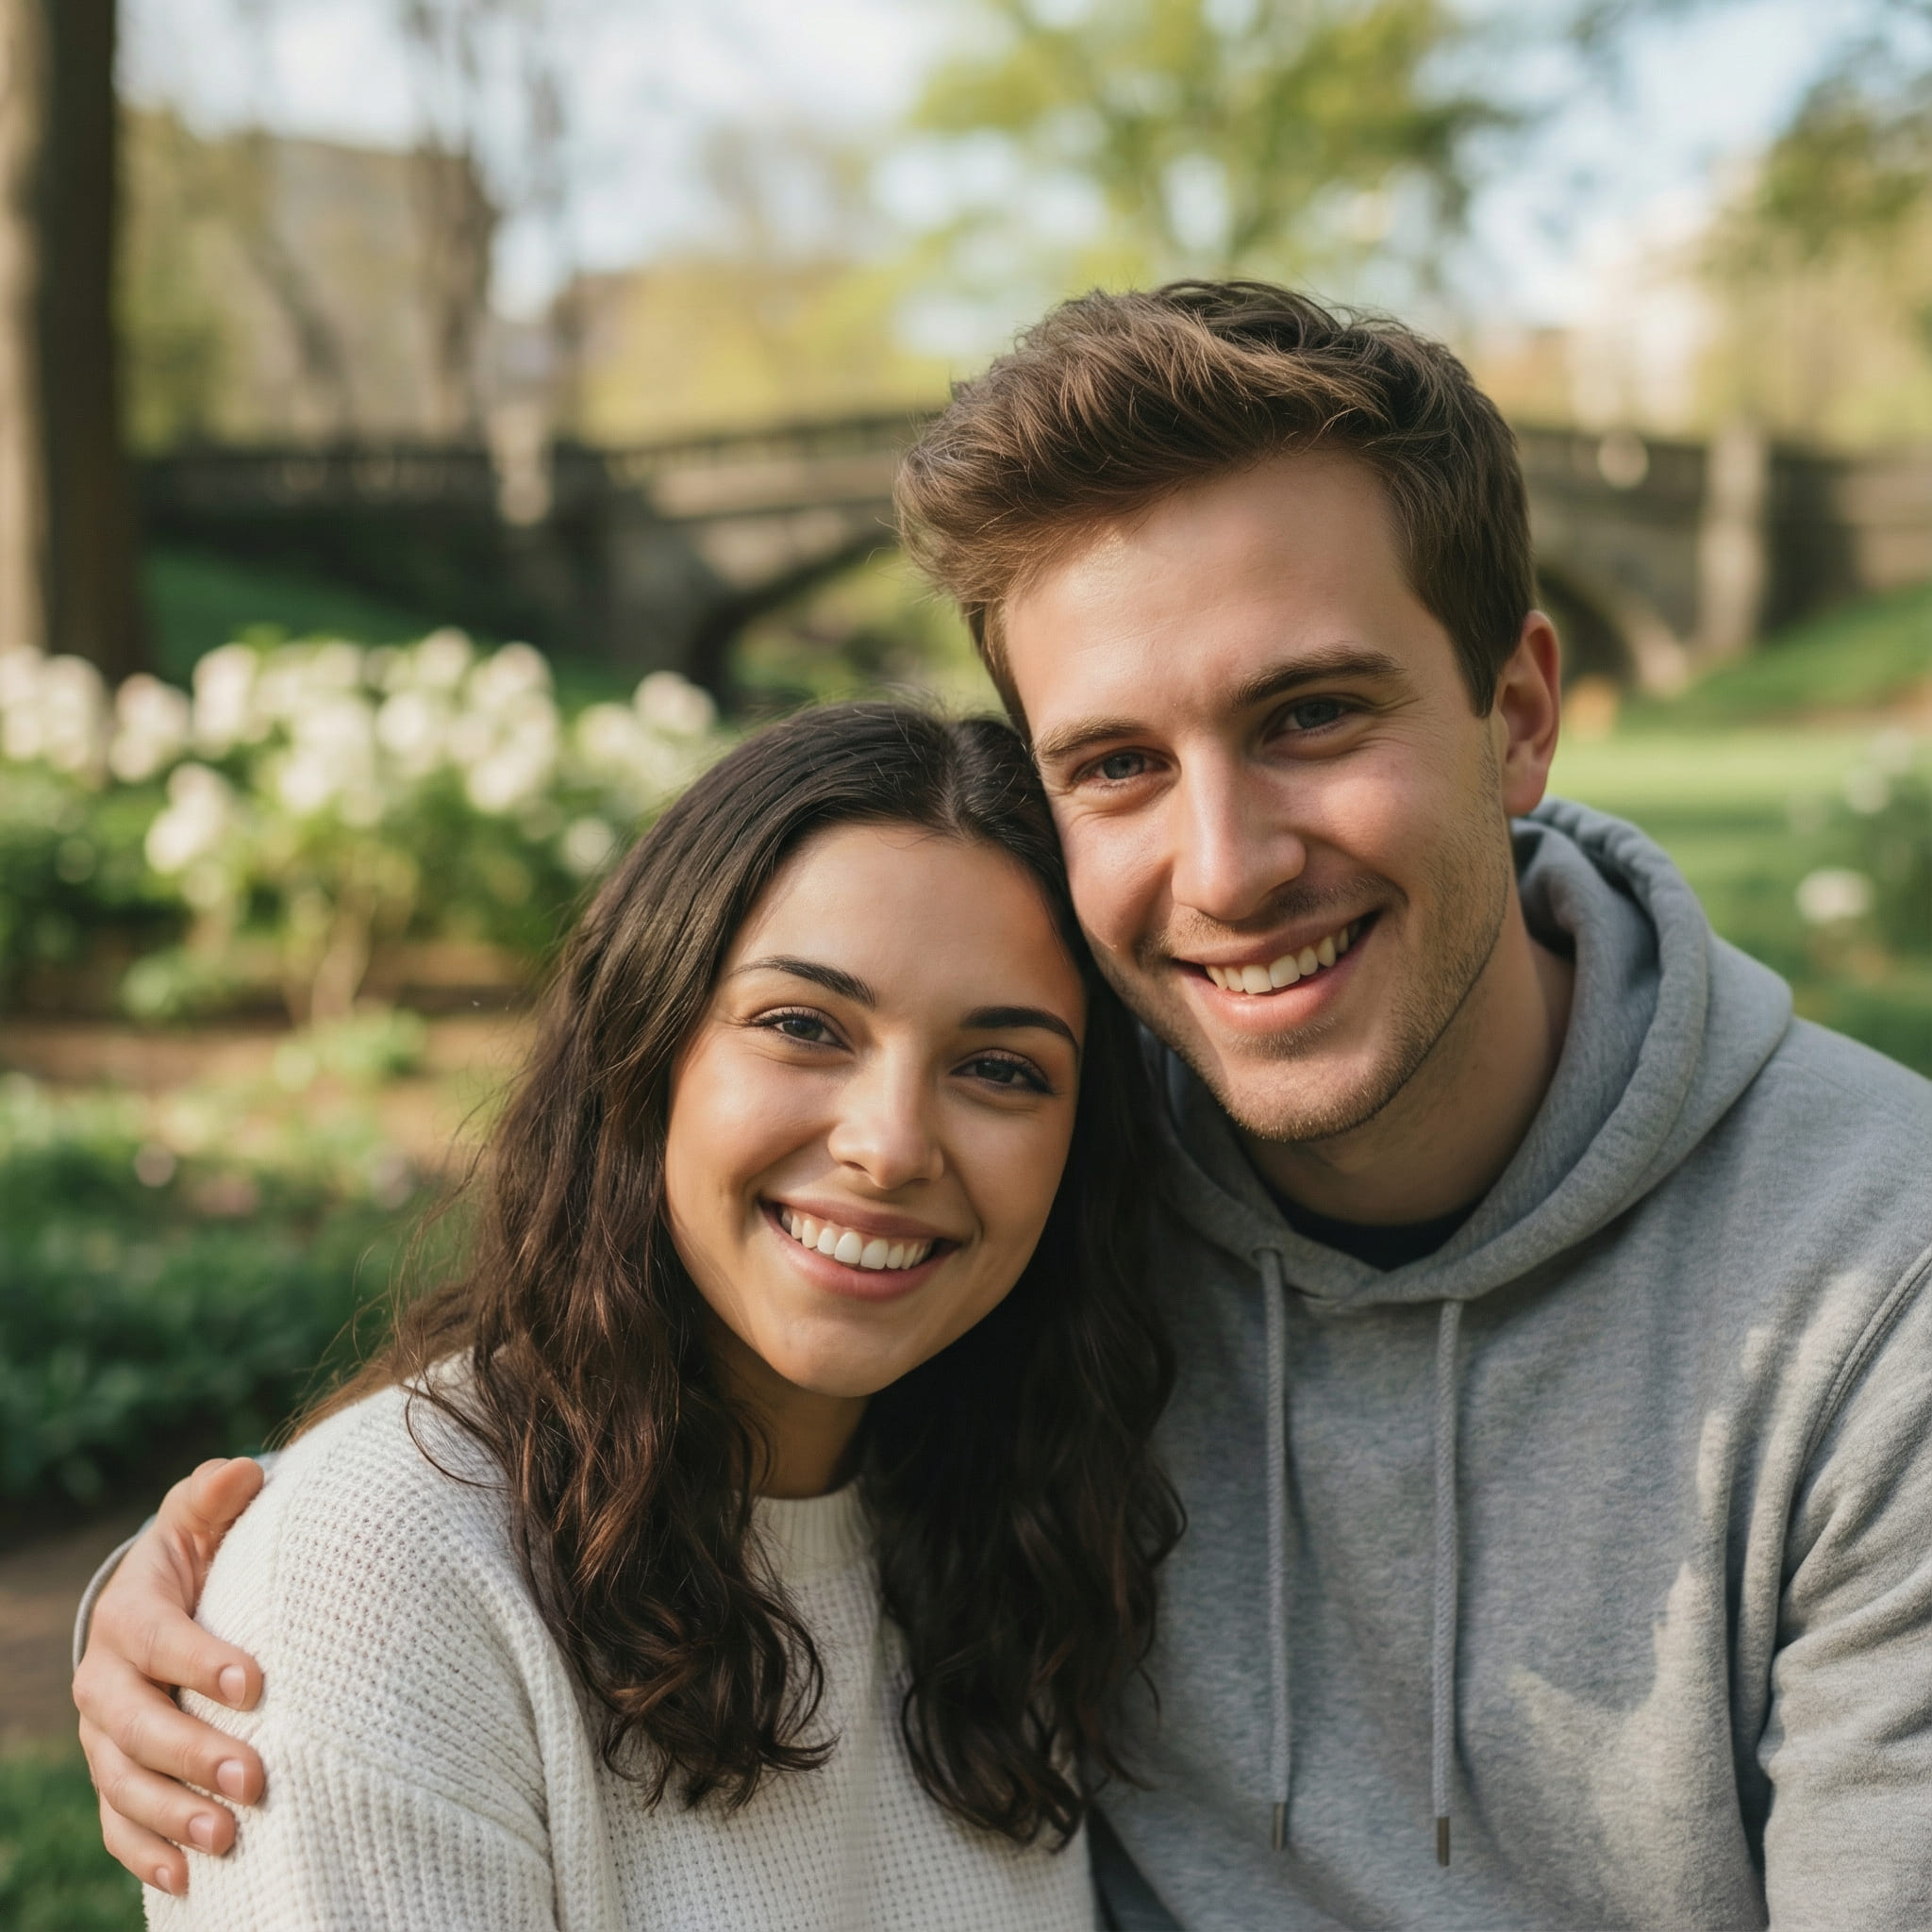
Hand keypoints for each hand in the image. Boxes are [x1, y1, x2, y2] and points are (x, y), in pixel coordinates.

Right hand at [73, 1457, 267, 1894]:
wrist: (163, 1606)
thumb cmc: (199, 1555)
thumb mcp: (203, 1516)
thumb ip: (217, 1495)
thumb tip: (243, 1469)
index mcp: (130, 1616)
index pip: (158, 1640)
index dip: (200, 1661)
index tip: (256, 1682)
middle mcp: (106, 1683)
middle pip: (136, 1726)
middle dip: (191, 1754)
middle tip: (255, 1777)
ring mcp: (106, 1739)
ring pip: (124, 1786)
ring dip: (172, 1816)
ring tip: (227, 1837)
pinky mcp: (117, 1779)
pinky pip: (119, 1825)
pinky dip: (147, 1854)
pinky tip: (187, 1880)